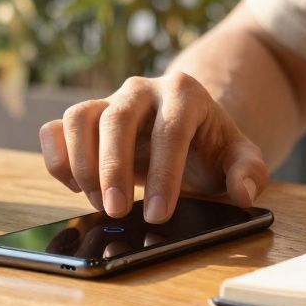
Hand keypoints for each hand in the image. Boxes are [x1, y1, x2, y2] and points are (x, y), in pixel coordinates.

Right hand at [39, 72, 269, 223]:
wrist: (185, 125)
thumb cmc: (209, 144)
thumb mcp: (239, 156)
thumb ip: (249, 172)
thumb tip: (244, 193)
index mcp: (184, 94)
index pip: (171, 130)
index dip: (164, 174)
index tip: (159, 215)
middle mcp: (141, 89)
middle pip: (117, 118)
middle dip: (113, 169)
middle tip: (116, 212)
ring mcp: (108, 100)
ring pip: (79, 117)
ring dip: (82, 164)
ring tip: (98, 203)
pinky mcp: (83, 118)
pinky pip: (55, 129)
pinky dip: (57, 159)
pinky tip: (75, 187)